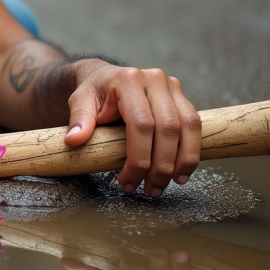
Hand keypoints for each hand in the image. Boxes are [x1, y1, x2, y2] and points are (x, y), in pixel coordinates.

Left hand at [64, 62, 200, 195]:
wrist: (105, 78)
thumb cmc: (93, 93)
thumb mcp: (80, 102)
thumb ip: (78, 119)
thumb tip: (74, 140)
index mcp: (128, 80)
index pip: (141, 124)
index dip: (139, 158)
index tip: (128, 180)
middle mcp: (154, 79)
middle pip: (168, 128)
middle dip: (161, 165)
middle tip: (150, 190)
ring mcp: (171, 87)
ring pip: (188, 127)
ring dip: (182, 161)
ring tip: (168, 184)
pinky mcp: (181, 97)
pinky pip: (194, 126)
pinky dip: (191, 151)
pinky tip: (181, 172)